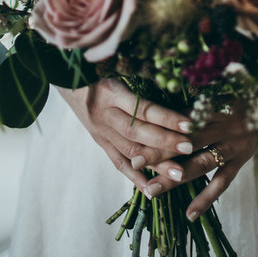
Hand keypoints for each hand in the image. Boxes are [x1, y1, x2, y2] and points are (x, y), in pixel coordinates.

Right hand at [57, 79, 193, 190]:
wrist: (68, 78)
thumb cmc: (99, 68)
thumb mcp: (117, 67)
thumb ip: (141, 79)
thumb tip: (176, 88)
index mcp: (111, 92)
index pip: (142, 108)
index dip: (166, 117)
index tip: (190, 123)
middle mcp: (104, 114)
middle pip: (137, 131)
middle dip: (165, 142)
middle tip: (189, 147)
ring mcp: (100, 131)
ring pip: (129, 150)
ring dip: (155, 164)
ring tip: (179, 174)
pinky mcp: (99, 141)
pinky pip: (117, 162)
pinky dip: (135, 177)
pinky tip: (152, 190)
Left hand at [144, 84, 257, 219]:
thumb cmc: (238, 89)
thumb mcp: (218, 84)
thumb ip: (193, 93)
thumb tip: (159, 94)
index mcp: (215, 103)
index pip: (183, 118)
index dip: (160, 126)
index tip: (135, 132)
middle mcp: (224, 125)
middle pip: (187, 141)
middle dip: (160, 153)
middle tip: (135, 163)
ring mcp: (234, 145)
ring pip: (201, 164)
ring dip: (175, 178)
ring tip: (151, 191)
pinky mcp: (241, 161)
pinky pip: (222, 183)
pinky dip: (206, 199)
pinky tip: (189, 214)